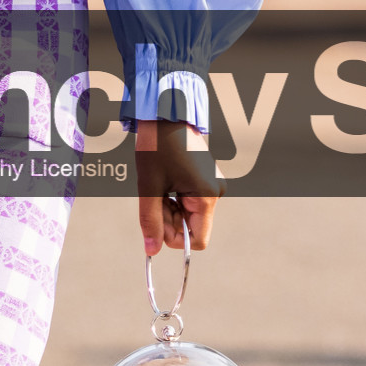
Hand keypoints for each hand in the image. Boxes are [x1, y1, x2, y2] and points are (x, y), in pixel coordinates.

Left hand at [136, 117, 221, 255]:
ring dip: (168, 210)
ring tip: (156, 188)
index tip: (156, 224)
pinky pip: (189, 202)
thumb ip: (151, 221)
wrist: (165, 115)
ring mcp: (212, 186)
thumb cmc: (157, 147)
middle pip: (191, 227)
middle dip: (168, 221)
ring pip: (188, 216)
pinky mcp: (206, 180)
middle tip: (151, 200)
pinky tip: (163, 183)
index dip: (174, 239)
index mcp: (207, 196)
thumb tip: (152, 250)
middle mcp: (215, 193)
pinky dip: (173, 200)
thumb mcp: (149, 187)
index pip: (198, 240)